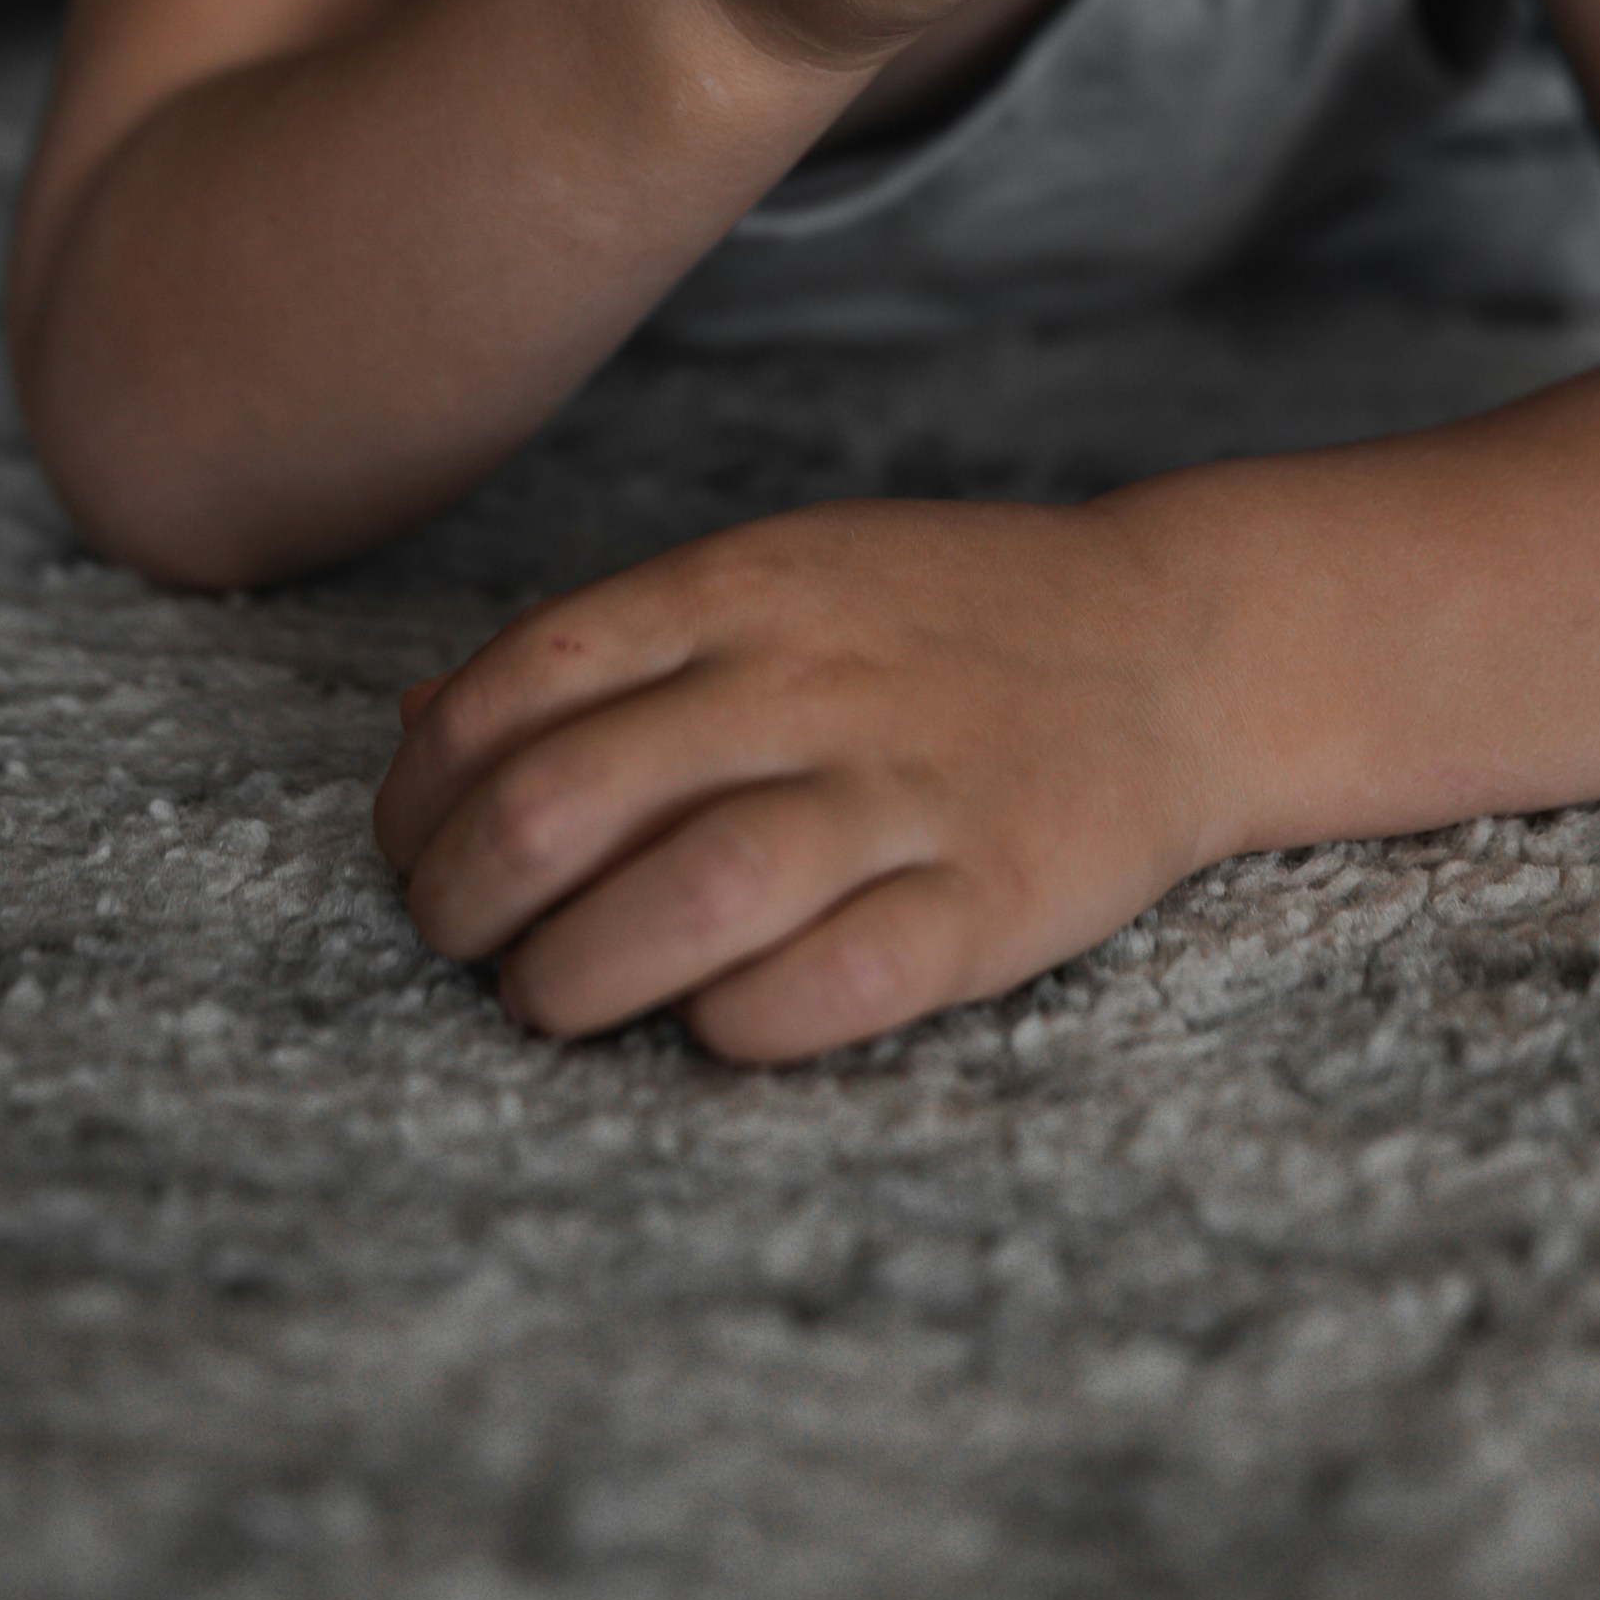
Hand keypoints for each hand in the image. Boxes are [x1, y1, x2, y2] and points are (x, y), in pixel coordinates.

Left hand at [376, 495, 1230, 1057]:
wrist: (1182, 643)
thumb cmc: (940, 626)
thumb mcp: (773, 575)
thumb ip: (606, 647)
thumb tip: (417, 729)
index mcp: (740, 583)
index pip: (515, 689)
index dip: (423, 796)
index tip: (416, 856)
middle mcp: (809, 677)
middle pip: (563, 805)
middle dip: (464, 903)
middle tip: (469, 948)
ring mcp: (906, 787)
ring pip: (684, 898)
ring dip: (575, 976)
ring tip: (555, 999)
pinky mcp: (994, 898)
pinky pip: (830, 985)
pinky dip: (735, 1023)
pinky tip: (711, 1022)